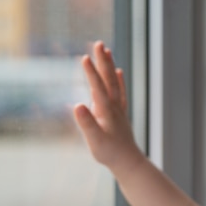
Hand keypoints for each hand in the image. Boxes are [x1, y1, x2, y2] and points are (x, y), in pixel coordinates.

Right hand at [73, 41, 141, 169]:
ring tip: (106, 50)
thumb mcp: (94, 140)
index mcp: (106, 110)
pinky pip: (120, 92)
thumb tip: (77, 105)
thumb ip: (86, 123)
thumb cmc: (109, 153)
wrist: (128, 162)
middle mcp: (114, 106)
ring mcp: (118, 108)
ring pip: (114, 82)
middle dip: (102, 61)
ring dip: (109, 66)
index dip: (91, 73)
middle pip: (108, 79)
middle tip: (98, 43)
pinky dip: (119, 81)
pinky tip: (119, 72)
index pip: (98, 87)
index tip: (84, 57)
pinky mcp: (120, 113)